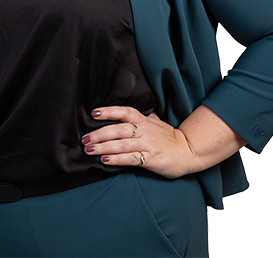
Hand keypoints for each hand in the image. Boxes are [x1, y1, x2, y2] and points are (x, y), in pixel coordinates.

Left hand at [81, 106, 198, 178]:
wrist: (188, 151)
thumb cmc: (169, 137)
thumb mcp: (155, 121)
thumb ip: (141, 117)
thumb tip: (126, 111)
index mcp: (144, 120)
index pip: (124, 112)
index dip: (109, 111)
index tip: (94, 113)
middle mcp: (144, 131)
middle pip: (118, 129)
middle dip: (99, 133)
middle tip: (84, 138)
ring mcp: (147, 145)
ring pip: (121, 144)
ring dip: (103, 147)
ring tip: (89, 149)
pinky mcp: (150, 159)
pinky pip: (130, 159)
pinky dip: (117, 159)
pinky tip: (105, 160)